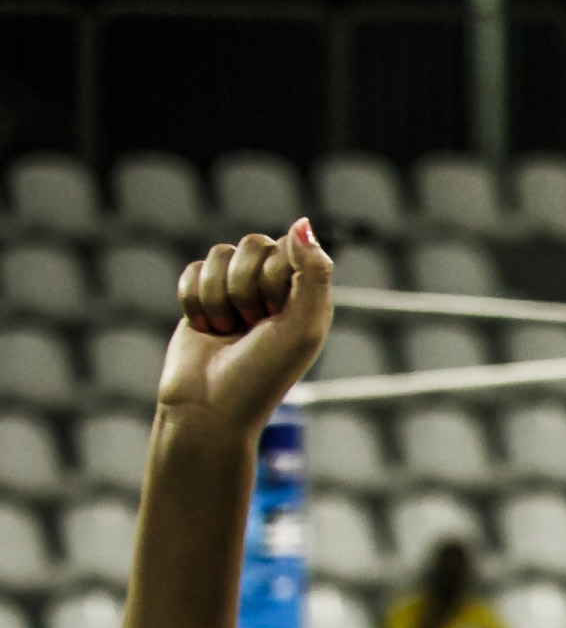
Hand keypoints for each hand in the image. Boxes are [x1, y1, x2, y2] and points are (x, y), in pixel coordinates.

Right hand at [159, 225, 335, 435]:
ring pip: (218, 254)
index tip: (272, 315)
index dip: (271, 278)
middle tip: (250, 325)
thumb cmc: (262, 373)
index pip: (286, 247)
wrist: (209, 406)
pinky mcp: (202, 297)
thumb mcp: (302, 327)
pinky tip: (206, 330)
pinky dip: (195, 301)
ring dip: (218, 297)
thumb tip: (300, 221)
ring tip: (228, 332)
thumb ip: (312, 273)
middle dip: (243, 287)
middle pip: (250, 244)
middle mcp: (274, 288)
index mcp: (306, 294)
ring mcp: (236, 290)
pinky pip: (191, 270)